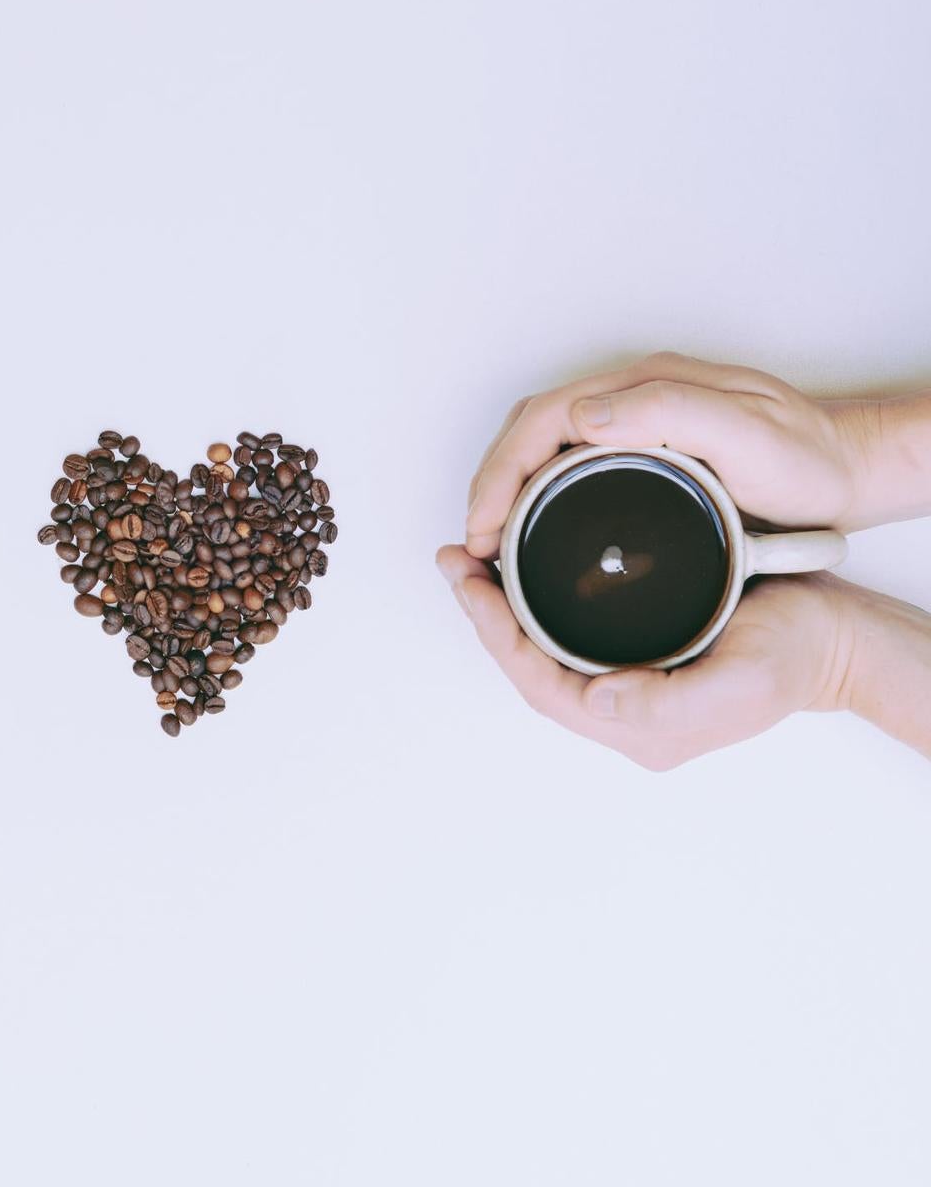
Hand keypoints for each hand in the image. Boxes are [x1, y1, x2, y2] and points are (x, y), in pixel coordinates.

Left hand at [436, 545, 853, 770]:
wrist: (834, 637)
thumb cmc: (795, 656)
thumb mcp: (742, 681)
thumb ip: (669, 702)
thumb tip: (600, 701)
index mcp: (638, 725)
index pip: (541, 684)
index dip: (498, 637)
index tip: (471, 586)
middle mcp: (622, 709)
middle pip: (529, 666)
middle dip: (484, 616)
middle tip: (454, 562)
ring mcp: (625, 681)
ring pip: (541, 648)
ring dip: (501, 607)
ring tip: (470, 561)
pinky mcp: (634, 651)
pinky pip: (565, 633)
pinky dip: (531, 601)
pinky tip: (516, 570)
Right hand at [465, 351, 874, 557]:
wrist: (847, 472)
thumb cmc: (806, 461)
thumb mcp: (746, 434)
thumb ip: (668, 411)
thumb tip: (582, 415)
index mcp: (645, 388)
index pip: (543, 419)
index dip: (501, 471)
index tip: (484, 523)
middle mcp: (632, 399)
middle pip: (531, 430)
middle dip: (490, 482)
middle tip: (475, 540)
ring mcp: (634, 423)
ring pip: (544, 448)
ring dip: (506, 488)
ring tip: (491, 537)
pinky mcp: (641, 450)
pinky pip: (567, 464)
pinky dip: (534, 494)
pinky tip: (532, 524)